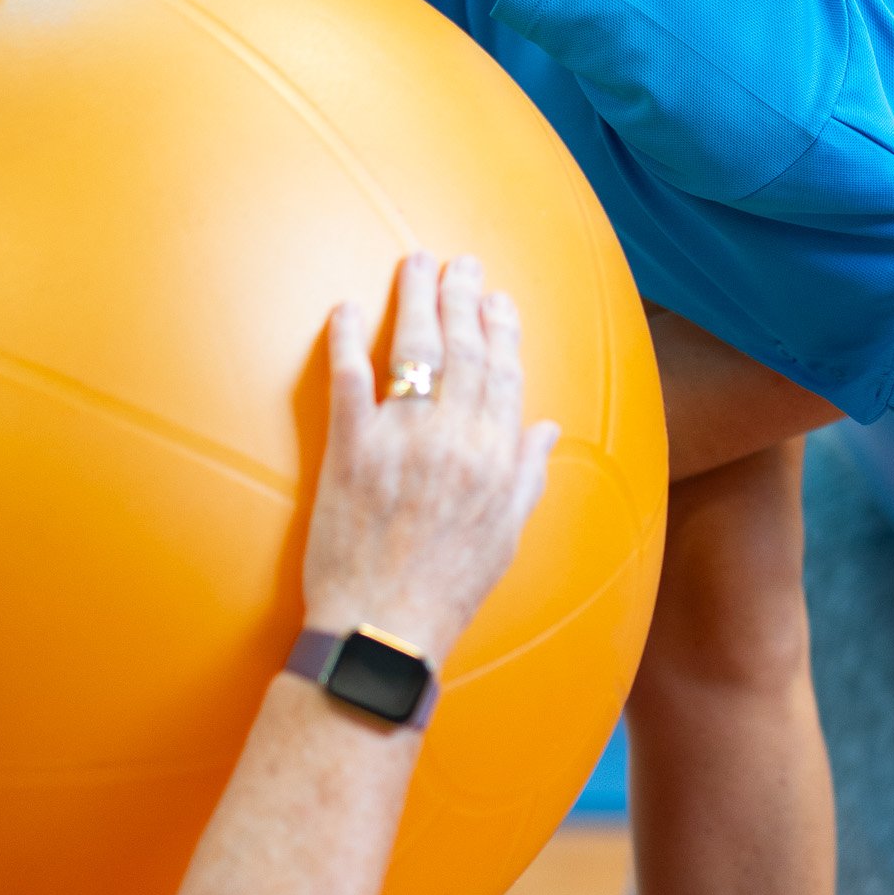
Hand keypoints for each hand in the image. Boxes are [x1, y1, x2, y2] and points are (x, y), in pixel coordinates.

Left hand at [302, 253, 558, 664]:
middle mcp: (458, 441)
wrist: (385, 631)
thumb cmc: (447, 591)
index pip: (505, 375)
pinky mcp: (351, 450)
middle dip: (462, 297)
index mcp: (498, 461)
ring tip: (415, 264)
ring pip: (416, 349)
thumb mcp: (506, 537)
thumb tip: (545, 429)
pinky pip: (351, 377)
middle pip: (464, 349)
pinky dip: (350, 336)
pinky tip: (349, 307)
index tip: (497, 298)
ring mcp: (404, 441)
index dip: (502, 329)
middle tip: (456, 263)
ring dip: (417, 299)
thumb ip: (528, 476)